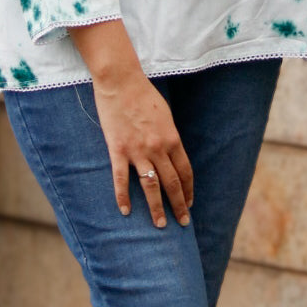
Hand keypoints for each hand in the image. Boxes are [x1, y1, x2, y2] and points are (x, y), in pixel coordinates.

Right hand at [70, 20, 193, 226]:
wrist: (120, 81)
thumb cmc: (144, 94)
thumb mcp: (165, 115)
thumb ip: (169, 137)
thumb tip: (172, 154)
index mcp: (172, 139)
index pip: (185, 172)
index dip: (188, 190)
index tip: (189, 204)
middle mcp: (158, 148)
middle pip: (172, 183)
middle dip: (179, 205)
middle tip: (182, 223)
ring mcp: (138, 150)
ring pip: (151, 186)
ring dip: (157, 208)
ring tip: (160, 226)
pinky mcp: (118, 149)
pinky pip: (121, 179)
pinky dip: (123, 197)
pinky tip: (126, 211)